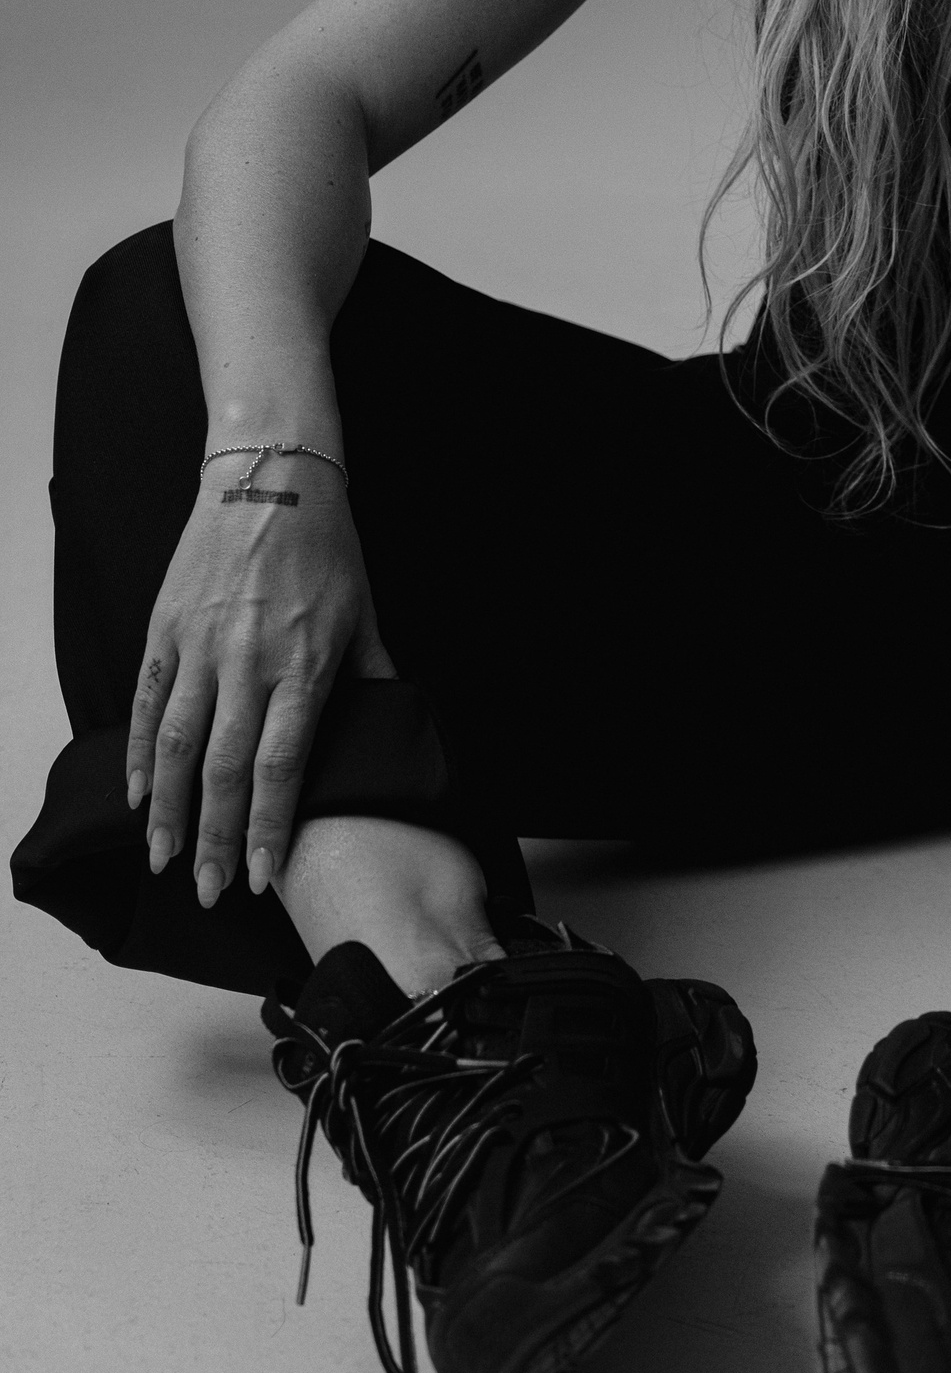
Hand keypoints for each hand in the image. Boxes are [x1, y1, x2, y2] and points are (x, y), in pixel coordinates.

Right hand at [127, 455, 394, 907]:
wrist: (272, 481)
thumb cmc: (327, 549)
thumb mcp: (366, 614)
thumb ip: (373, 679)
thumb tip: (392, 731)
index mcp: (305, 666)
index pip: (283, 768)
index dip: (270, 829)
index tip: (263, 877)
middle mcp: (249, 663)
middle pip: (224, 772)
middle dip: (217, 841)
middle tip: (211, 891)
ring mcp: (201, 647)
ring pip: (175, 747)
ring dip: (167, 812)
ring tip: (165, 860)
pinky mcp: (166, 629)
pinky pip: (145, 704)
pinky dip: (136, 755)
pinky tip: (136, 795)